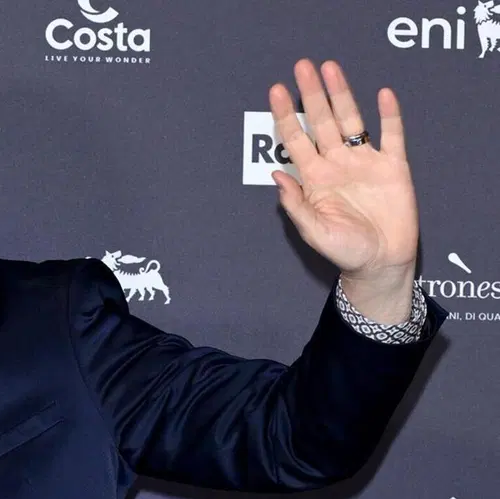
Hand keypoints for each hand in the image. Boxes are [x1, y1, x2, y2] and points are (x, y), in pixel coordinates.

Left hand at [270, 59, 418, 322]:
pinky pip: (391, 136)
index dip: (286, 115)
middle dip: (312, 94)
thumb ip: (295, 204)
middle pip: (321, 121)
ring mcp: (365, 162)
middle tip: (303, 66)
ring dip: (342, 95)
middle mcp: (336, 163)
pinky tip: (383, 95)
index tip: (276, 90)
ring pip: (351, 120)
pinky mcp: (393, 167)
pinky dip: (389, 115)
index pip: (295, 139)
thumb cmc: (343, 250)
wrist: (380, 263)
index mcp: (314, 177)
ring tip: (332, 68)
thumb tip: (275, 175)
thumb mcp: (314, 231)